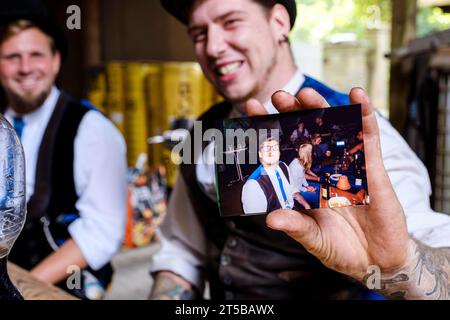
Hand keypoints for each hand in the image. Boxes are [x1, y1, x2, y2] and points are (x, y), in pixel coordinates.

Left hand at [245, 88, 411, 282]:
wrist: (376, 260)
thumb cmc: (340, 248)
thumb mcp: (314, 239)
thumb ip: (295, 226)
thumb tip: (270, 219)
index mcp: (303, 181)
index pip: (282, 150)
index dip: (267, 130)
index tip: (251, 110)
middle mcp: (322, 168)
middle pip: (305, 133)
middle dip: (292, 113)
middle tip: (278, 97)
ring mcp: (346, 164)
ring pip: (333, 129)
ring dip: (321, 109)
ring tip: (307, 94)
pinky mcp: (371, 167)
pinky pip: (368, 137)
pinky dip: (364, 115)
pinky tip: (357, 96)